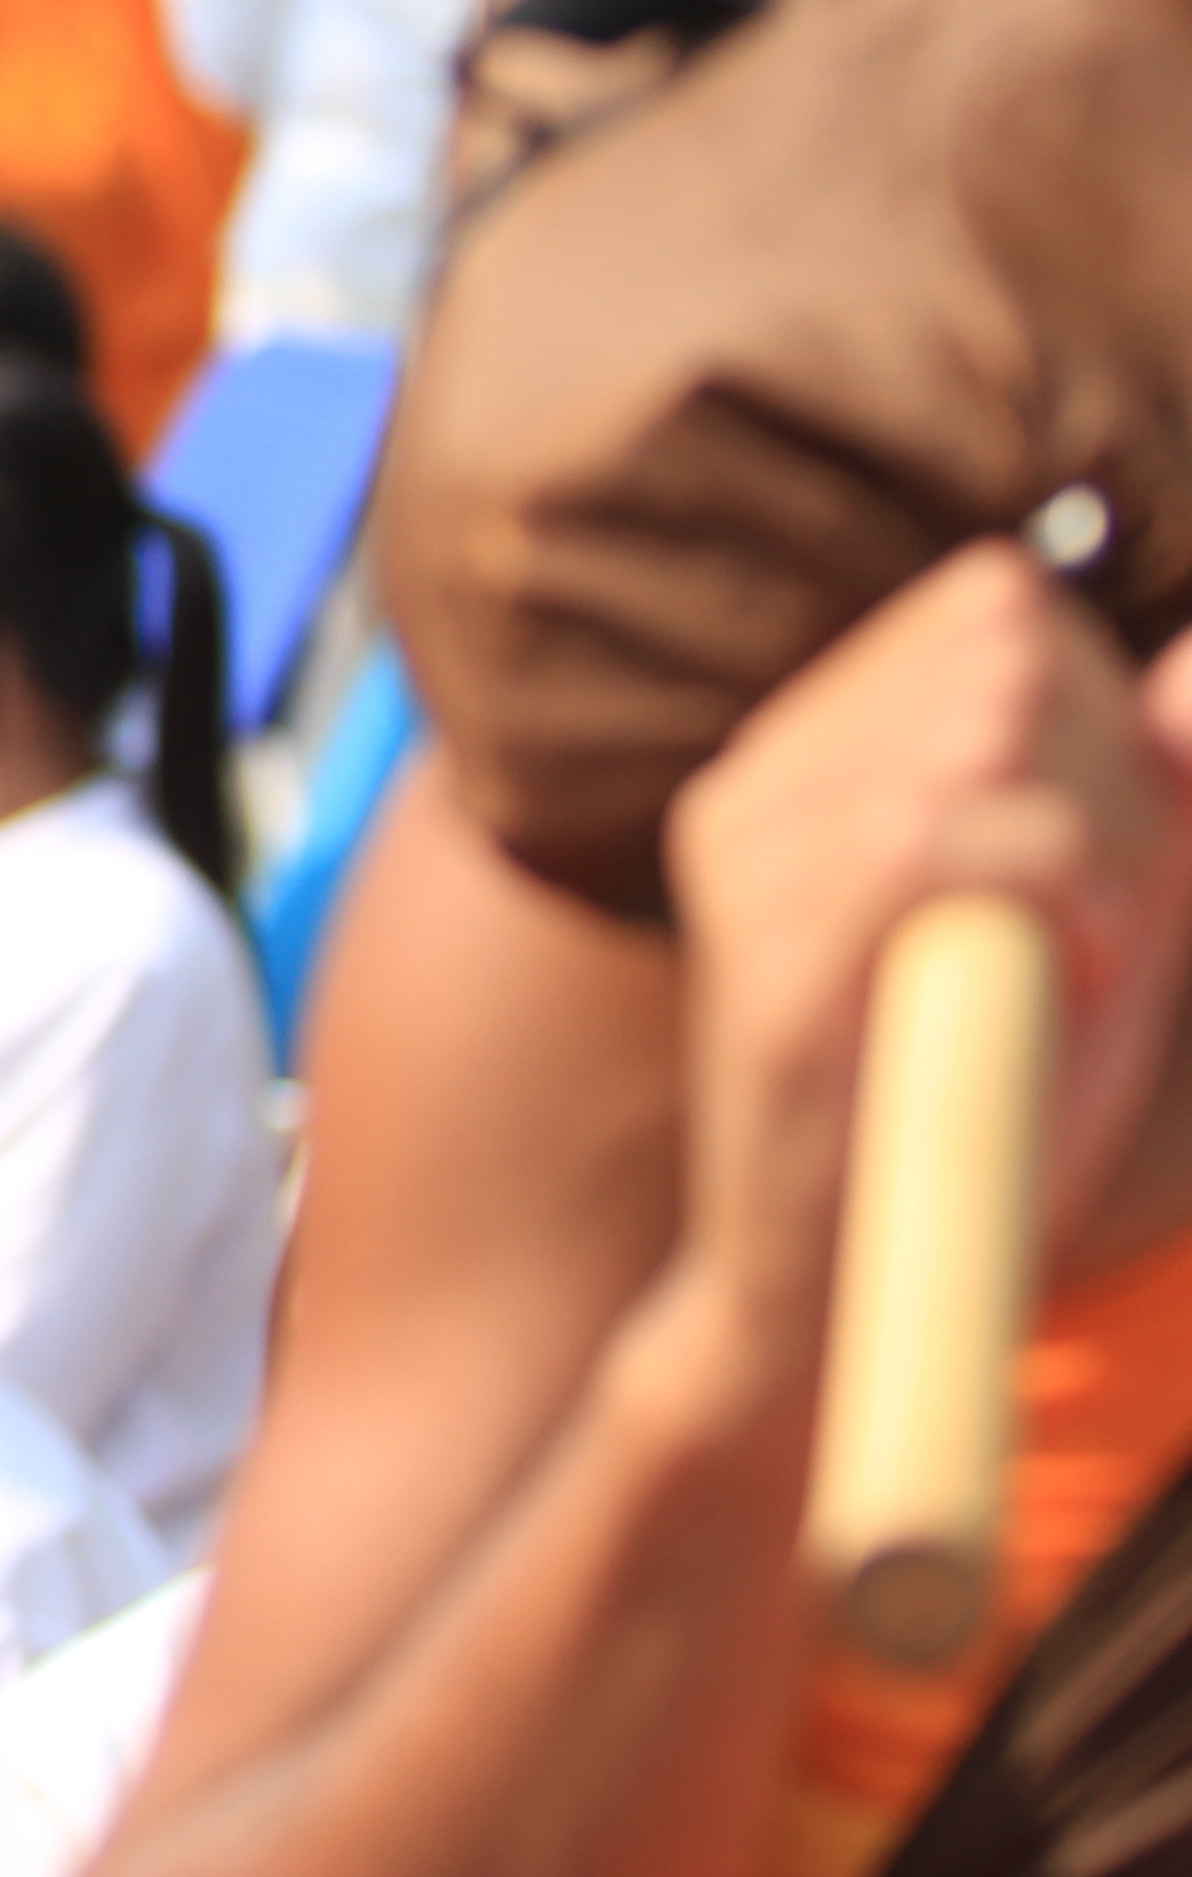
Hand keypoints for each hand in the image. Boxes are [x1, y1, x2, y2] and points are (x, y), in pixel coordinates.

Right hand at [663, 542, 1191, 1374]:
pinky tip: (1057, 979)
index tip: (1104, 854)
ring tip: (1070, 965)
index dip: (1104, 710)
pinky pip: (958, 837)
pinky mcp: (780, 964)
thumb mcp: (1106, 917)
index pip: (998, 602)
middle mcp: (758, 782)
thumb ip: (1152, 779)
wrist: (858, 1297)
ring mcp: (751, 864)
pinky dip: (1066, 900)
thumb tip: (1190, 665)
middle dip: (1114, 777)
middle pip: (1009, 650)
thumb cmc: (996, 1101)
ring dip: (1100, 851)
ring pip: (995, 730)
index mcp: (811, 752)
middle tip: (1096, 928)